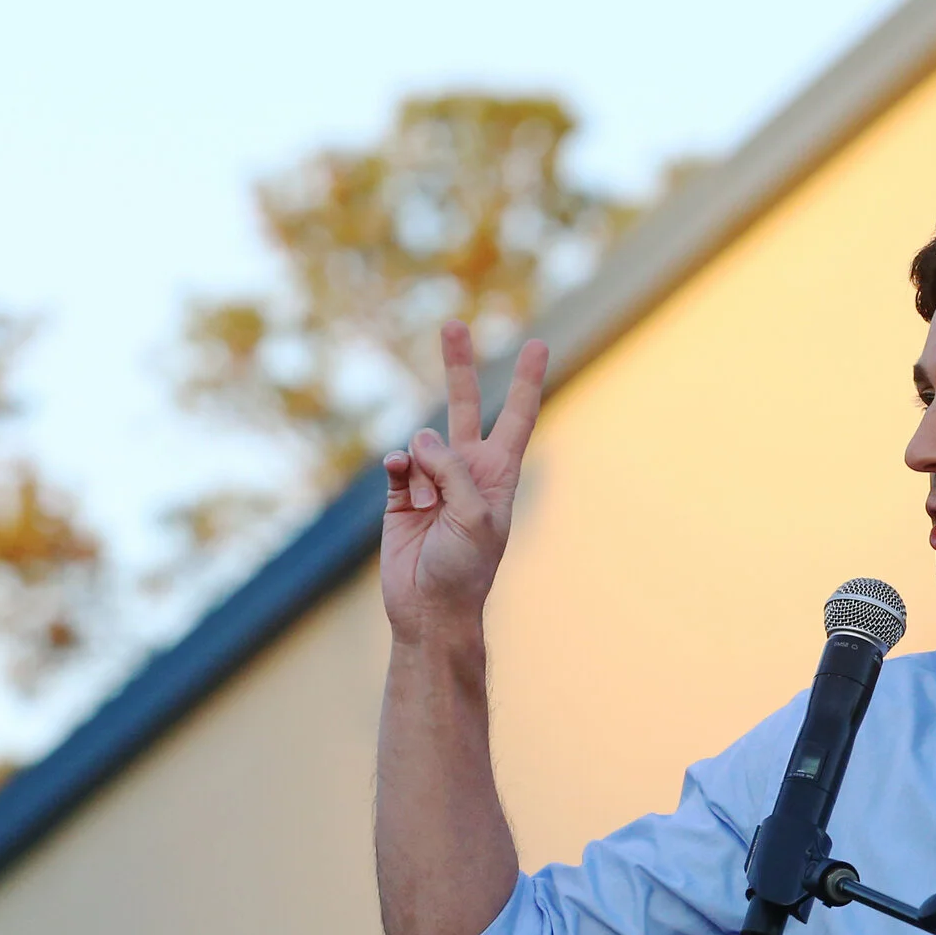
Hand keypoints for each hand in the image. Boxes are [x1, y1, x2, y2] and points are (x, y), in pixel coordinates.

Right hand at [380, 322, 548, 644]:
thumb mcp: (475, 518)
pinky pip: (398, 464)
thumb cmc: (465, 569)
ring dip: (421, 456)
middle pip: (464, 405)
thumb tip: (419, 439)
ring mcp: (432, 480)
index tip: (537, 344)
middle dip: (459, 366)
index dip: (526, 381)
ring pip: (423, 440)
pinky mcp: (402, 494)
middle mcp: (466, 471)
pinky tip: (401, 478)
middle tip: (454, 325)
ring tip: (425, 496)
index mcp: (498, 475)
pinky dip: (399, 467)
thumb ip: (453, 471)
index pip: (516, 417)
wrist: (429, 610)